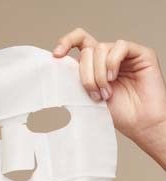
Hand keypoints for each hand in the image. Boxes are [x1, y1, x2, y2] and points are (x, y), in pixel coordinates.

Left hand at [52, 27, 165, 145]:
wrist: (138, 123)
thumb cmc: (115, 113)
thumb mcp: (85, 97)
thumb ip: (74, 81)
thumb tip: (55, 69)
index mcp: (93, 64)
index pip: (78, 41)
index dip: (66, 42)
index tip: (56, 55)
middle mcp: (107, 57)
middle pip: (87, 50)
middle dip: (85, 75)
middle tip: (93, 94)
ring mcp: (124, 54)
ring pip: (101, 49)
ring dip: (98, 73)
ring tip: (105, 93)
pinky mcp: (141, 54)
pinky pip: (120, 47)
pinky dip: (112, 63)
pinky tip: (113, 78)